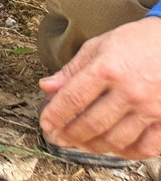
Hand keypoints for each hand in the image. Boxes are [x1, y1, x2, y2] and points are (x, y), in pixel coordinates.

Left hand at [39, 15, 160, 159]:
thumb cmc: (134, 41)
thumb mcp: (98, 46)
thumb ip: (72, 70)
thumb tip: (47, 87)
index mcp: (107, 69)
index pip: (73, 98)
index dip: (55, 114)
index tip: (45, 123)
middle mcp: (129, 91)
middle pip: (92, 124)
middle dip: (70, 134)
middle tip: (59, 137)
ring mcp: (150, 108)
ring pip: (116, 140)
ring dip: (94, 146)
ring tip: (81, 142)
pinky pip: (146, 147)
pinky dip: (127, 152)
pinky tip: (114, 147)